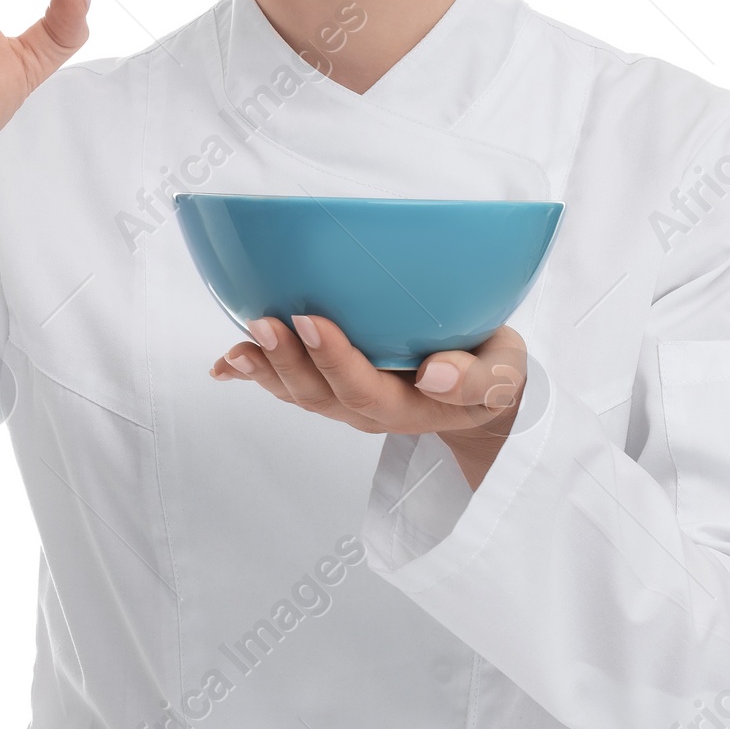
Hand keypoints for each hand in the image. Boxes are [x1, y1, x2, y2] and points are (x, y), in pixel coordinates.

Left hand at [210, 315, 528, 489]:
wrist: (481, 387)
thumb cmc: (489, 370)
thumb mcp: (503, 375)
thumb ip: (478, 379)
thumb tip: (436, 374)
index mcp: (411, 407)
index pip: (365, 391)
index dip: (334, 360)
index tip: (311, 319)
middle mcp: (370, 409)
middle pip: (320, 395)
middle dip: (288, 361)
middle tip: (265, 321)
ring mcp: (346, 400)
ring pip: (298, 392)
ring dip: (265, 370)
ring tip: (239, 346)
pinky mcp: (332, 386)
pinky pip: (289, 385)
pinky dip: (256, 375)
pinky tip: (226, 365)